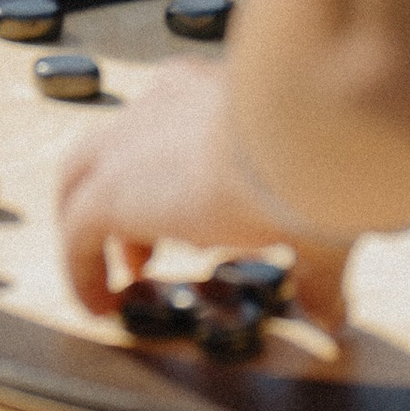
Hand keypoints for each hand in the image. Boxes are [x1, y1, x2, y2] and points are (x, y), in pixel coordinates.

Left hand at [53, 65, 351, 334]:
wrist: (298, 128)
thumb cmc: (321, 159)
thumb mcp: (321, 217)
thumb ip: (319, 269)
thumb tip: (333, 316)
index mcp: (208, 94)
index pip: (167, 128)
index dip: (169, 180)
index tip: (187, 224)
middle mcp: (161, 105)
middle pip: (111, 149)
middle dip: (119, 203)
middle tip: (141, 255)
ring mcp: (128, 145)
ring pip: (81, 180)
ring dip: (93, 233)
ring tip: (117, 284)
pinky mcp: (110, 192)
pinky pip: (76, 235)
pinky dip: (82, 272)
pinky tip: (102, 307)